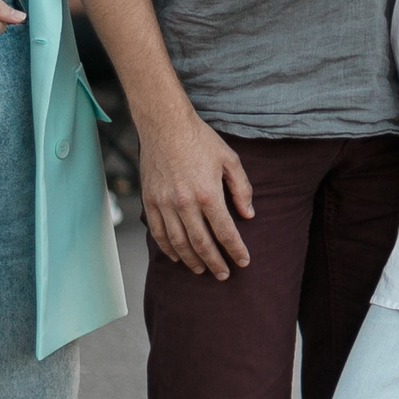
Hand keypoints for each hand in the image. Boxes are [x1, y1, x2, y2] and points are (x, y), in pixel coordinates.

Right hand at [138, 111, 254, 277]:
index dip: (235, 250)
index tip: (243, 262)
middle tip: (223, 275)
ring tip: (202, 270)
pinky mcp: (149, 201)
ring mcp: (164, 203)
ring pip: (178, 243)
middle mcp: (184, 203)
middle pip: (201, 243)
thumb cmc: (200, 140)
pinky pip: (158, 233)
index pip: (225, 232)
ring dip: (191, 260)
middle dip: (214, 262)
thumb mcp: (230, 159)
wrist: (165, 124)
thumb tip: (248, 214)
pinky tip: (177, 256)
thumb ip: (241, 188)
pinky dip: (168, 249)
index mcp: (208, 193)